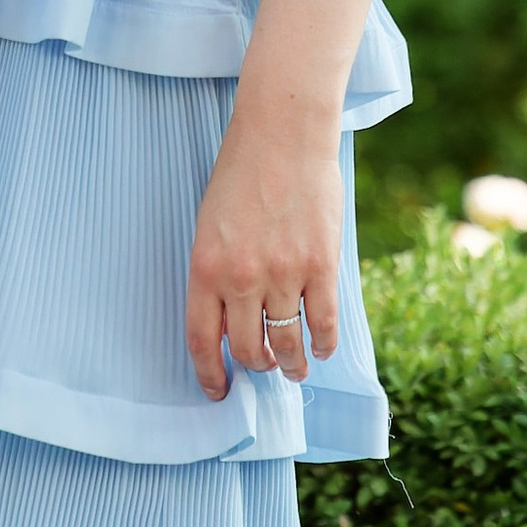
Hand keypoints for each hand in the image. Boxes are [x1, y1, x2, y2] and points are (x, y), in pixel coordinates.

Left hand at [186, 106, 341, 400]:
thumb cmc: (240, 177)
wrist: (282, 136)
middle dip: (256, 367)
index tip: (218, 390)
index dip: (210, 374)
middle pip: (248, 349)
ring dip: (292, 364)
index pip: (202, 340)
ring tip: (295, 369)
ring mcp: (284, 274)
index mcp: (205, 268)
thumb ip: (217, 275)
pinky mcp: (320, 266)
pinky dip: (323, 344)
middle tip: (264, 368)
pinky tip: (322, 348)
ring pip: (287, 343)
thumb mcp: (209, 227)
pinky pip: (324, 323)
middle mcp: (242, 278)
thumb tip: (230, 324)